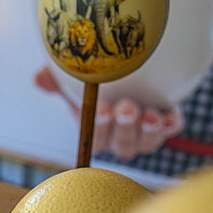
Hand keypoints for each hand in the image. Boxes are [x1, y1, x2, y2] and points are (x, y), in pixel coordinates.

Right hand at [34, 65, 183, 159]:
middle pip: (122, 146)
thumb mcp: (73, 79)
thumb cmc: (96, 79)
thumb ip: (57, 80)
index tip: (102, 108)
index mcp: (97, 132)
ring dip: (147, 130)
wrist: (129, 66)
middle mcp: (120, 138)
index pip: (96, 140)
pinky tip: (168, 117)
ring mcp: (145, 133)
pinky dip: (170, 126)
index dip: (100, 128)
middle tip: (125, 107)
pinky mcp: (167, 121)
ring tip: (148, 113)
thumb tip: (40, 78)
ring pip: (146, 142)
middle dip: (124, 129)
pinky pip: (172, 129)